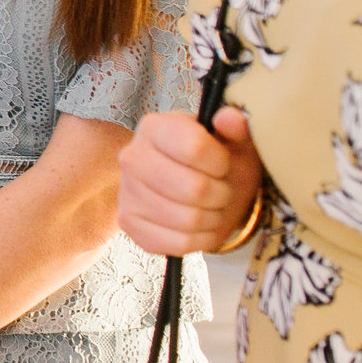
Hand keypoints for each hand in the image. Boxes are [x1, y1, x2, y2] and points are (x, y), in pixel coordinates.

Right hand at [120, 108, 262, 254]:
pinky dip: (199, 239)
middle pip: (194, 189)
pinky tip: (198, 226)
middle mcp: (131, 156)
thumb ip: (235, 126)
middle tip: (219, 190)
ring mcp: (126, 192)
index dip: (220, 162)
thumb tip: (230, 118)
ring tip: (209, 206)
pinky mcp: (129, 223)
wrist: (194, 190)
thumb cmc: (215, 162)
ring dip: (212, 218)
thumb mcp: (233, 140)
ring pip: (188, 220)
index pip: (195, 148)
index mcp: (154, 127)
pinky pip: (178, 243)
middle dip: (220, 194)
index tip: (221, 164)